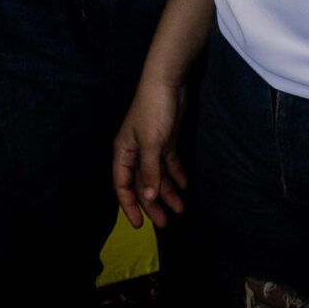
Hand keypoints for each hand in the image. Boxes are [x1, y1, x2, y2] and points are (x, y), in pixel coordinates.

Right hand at [112, 78, 188, 228]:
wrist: (168, 82)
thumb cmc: (153, 111)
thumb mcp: (151, 143)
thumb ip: (149, 171)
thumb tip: (146, 198)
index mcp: (124, 153)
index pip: (122, 185)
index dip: (129, 206)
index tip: (139, 225)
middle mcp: (135, 153)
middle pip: (142, 184)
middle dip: (152, 204)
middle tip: (166, 223)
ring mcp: (151, 147)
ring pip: (157, 176)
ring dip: (168, 192)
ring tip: (181, 208)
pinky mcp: (166, 141)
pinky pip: (170, 164)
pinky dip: (177, 175)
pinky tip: (186, 186)